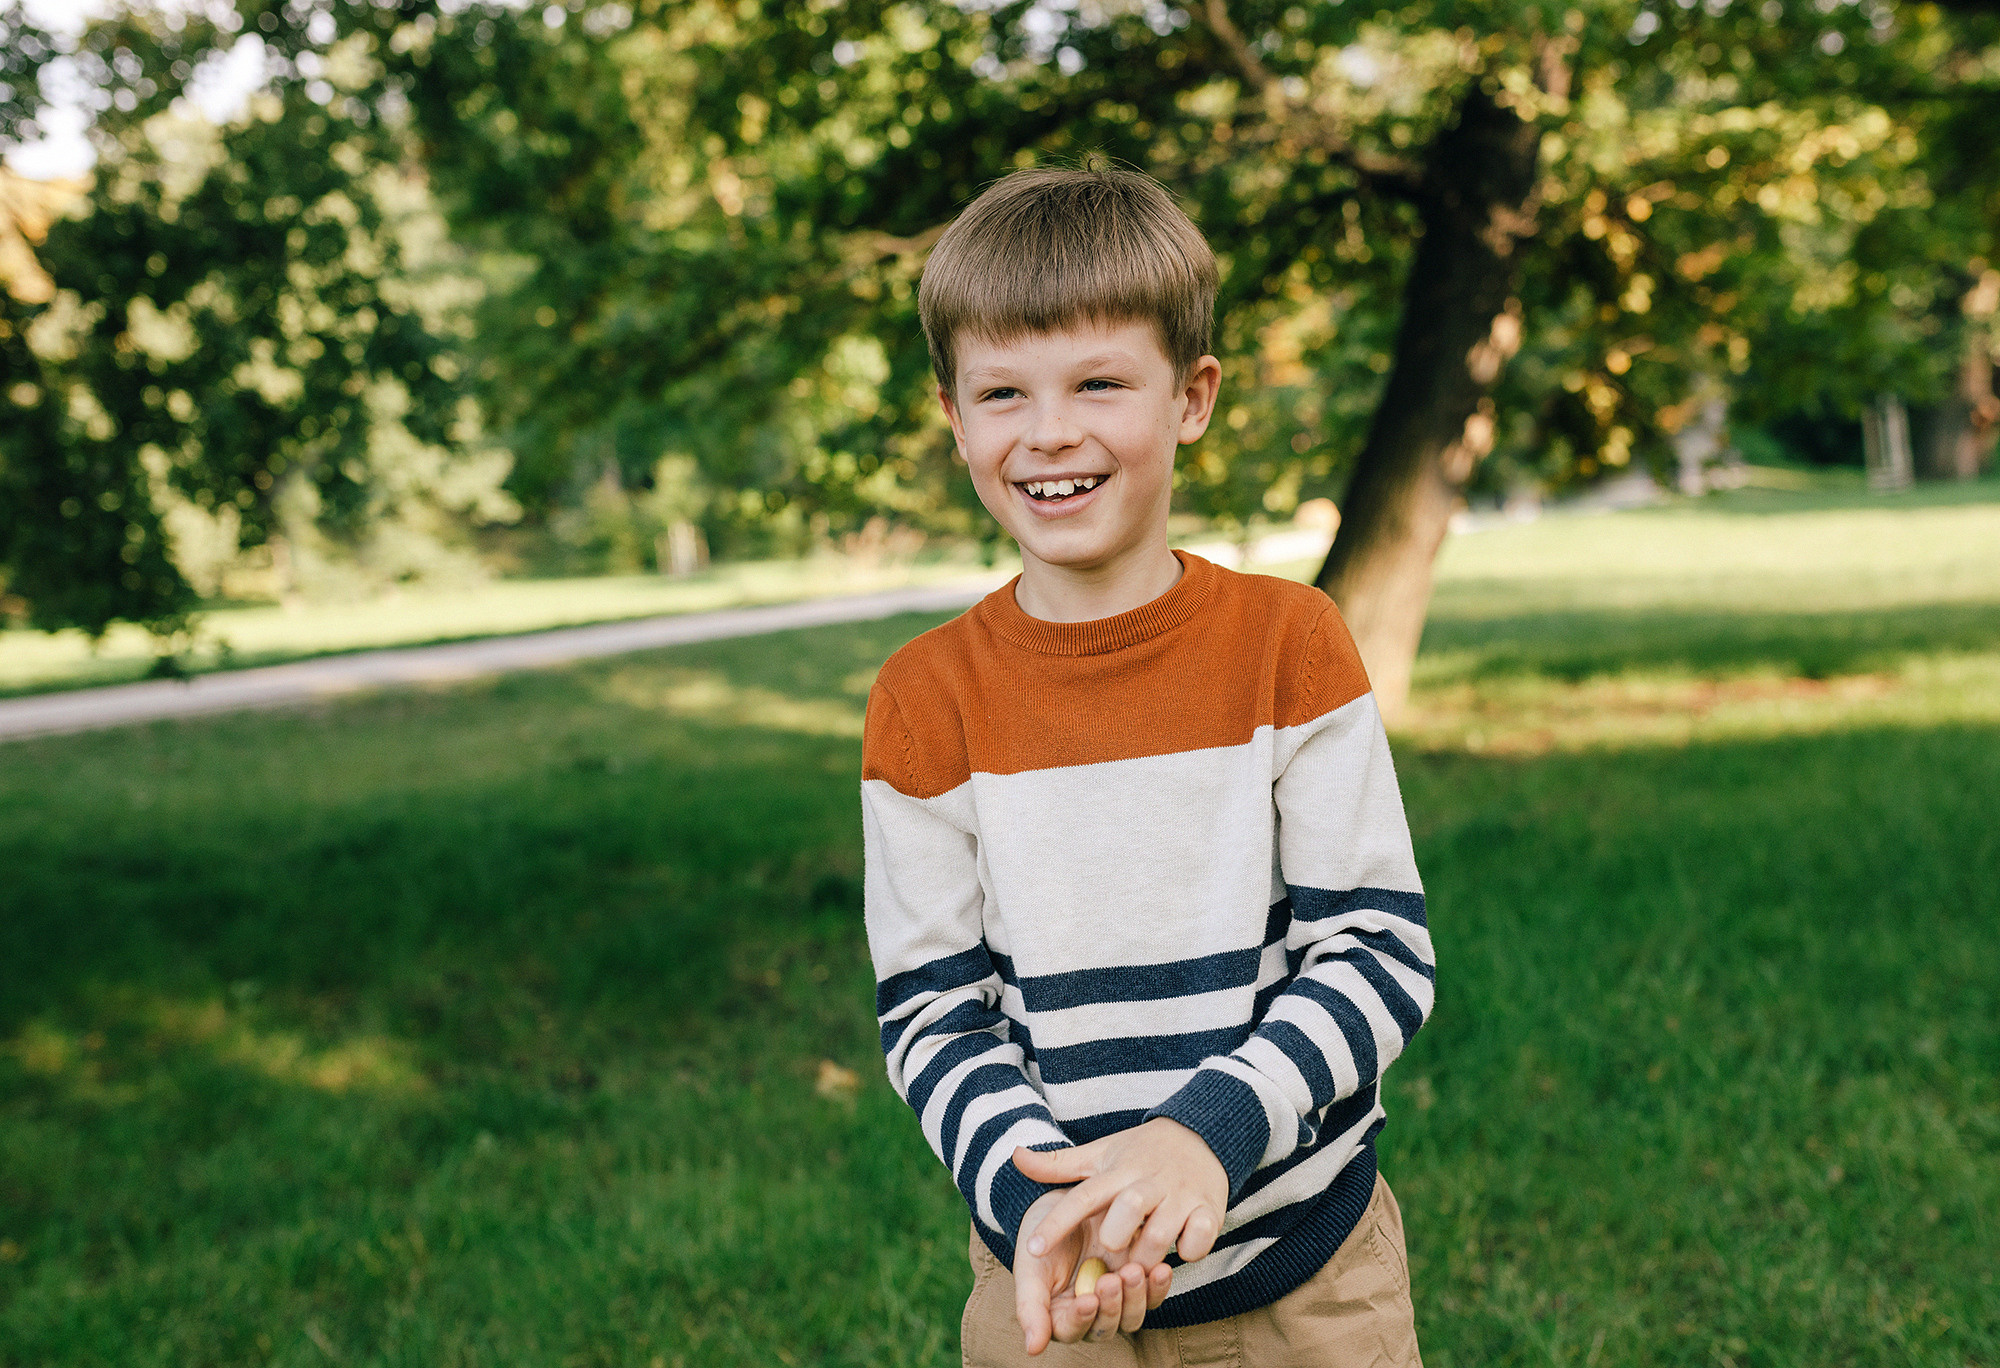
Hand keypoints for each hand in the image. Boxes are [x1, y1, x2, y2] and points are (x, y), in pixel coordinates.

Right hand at [1012, 1189, 1173, 1354]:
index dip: (1080, 1319)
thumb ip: (1030, 1307)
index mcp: (1061, 1314)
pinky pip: (1152, 1293)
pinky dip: (1157, 1285)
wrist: (1065, 1197)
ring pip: (1132, 1315)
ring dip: (1134, 1297)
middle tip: (1111, 1279)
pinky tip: (1160, 1269)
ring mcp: (1117, 1296)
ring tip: (1133, 1271)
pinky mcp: (1138, 1279)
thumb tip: (1032, 1349)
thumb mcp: (1030, 1267)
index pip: (1071, 1330)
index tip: (1087, 1299)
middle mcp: (1091, 1312)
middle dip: (1112, 1306)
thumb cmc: (1040, 1234)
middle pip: (1106, 1326)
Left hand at [1014, 1118, 1228, 1270]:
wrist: (1200, 1135)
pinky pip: (1200, 1235)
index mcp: (1117, 1171)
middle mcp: (1147, 1181)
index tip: (1032, 1250)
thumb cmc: (1139, 1153)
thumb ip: (1057, 1164)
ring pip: (1161, 1231)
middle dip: (1116, 1238)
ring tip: (1140, 1263)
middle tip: (1112, 1254)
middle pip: (1127, 1211)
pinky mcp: (1208, 1208)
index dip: (1056, 1224)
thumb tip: (1014, 1155)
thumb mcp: (1099, 1154)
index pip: (1081, 1198)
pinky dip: (1190, 1248)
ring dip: (1147, 1254)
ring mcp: (1180, 1194)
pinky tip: (1181, 1250)